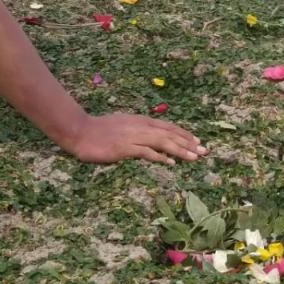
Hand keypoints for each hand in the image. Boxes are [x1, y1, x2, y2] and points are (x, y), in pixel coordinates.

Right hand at [68, 112, 207, 164]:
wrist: (80, 131)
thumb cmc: (100, 130)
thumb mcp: (124, 125)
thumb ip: (138, 130)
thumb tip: (151, 139)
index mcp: (141, 120)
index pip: (168, 126)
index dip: (184, 134)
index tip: (197, 141)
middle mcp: (140, 126)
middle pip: (169, 134)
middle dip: (188, 143)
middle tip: (204, 151)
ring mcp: (133, 136)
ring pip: (162, 142)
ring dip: (180, 149)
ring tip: (193, 157)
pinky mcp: (124, 147)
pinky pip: (146, 152)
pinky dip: (159, 156)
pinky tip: (170, 162)